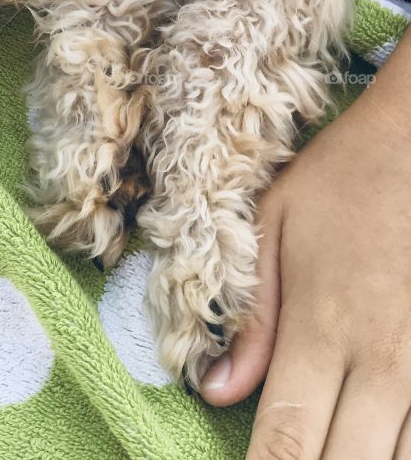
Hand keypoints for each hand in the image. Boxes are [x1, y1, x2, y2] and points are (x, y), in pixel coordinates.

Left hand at [199, 23, 410, 458]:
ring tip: (331, 446)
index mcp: (323, 329)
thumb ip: (249, 317)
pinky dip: (407, 444)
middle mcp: (383, 363)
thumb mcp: (272, 224)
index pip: (289, 442)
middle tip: (289, 459)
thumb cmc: (342, 177)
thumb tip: (215, 391)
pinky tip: (379, 436)